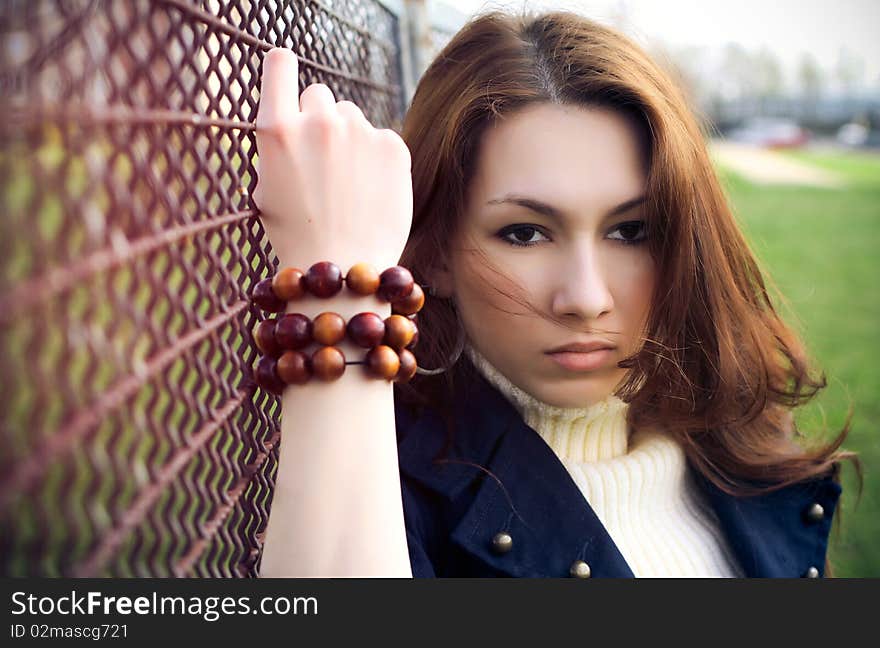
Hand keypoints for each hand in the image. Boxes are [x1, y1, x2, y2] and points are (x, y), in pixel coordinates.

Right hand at [252, 48, 413, 272]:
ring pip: (352, 118)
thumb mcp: (267, 188)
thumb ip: (280, 145)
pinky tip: (370, 191)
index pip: (278, 64)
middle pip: (319, 96)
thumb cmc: (297, 235)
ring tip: (348, 185)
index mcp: (276, 130)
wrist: (342, 270)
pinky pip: (382, 138)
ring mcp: (358, 132)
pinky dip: (378, 159)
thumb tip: (295, 115)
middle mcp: (317, 122)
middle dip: (318, 120)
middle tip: (322, 163)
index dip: (283, 67)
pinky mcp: (392, 146)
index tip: (286, 69)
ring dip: (350, 139)